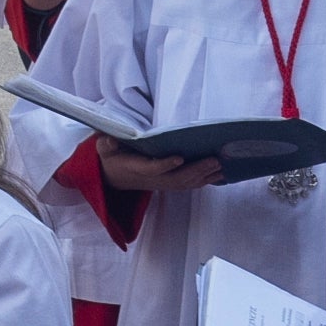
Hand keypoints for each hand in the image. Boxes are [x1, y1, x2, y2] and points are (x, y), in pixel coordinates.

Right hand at [98, 141, 223, 195]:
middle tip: (215, 160)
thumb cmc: (112, 158)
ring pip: (185, 183)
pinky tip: (219, 175)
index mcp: (136, 169)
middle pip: (177, 178)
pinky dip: (204, 181)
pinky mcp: (168, 184)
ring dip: (204, 176)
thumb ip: (106, 145)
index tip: (179, 157)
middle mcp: (152, 179)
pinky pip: (188, 185)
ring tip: (221, 166)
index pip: (152, 169)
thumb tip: (109, 140)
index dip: (165, 165)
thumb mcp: (104, 150)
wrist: (113, 179)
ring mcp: (161, 184)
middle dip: (197, 170)